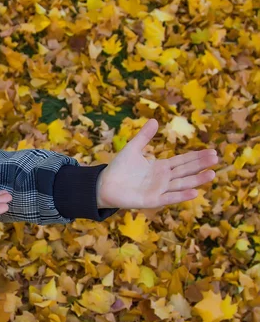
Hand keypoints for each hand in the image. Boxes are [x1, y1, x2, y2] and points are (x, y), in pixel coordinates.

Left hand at [96, 119, 219, 209]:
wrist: (104, 185)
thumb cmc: (118, 169)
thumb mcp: (132, 149)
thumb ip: (144, 136)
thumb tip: (155, 120)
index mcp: (161, 167)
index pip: (183, 161)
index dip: (196, 156)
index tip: (212, 151)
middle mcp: (163, 179)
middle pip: (186, 171)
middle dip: (200, 165)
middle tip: (216, 158)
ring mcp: (159, 190)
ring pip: (181, 184)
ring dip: (196, 180)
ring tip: (212, 174)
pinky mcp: (152, 200)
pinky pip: (169, 198)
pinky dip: (181, 196)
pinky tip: (194, 192)